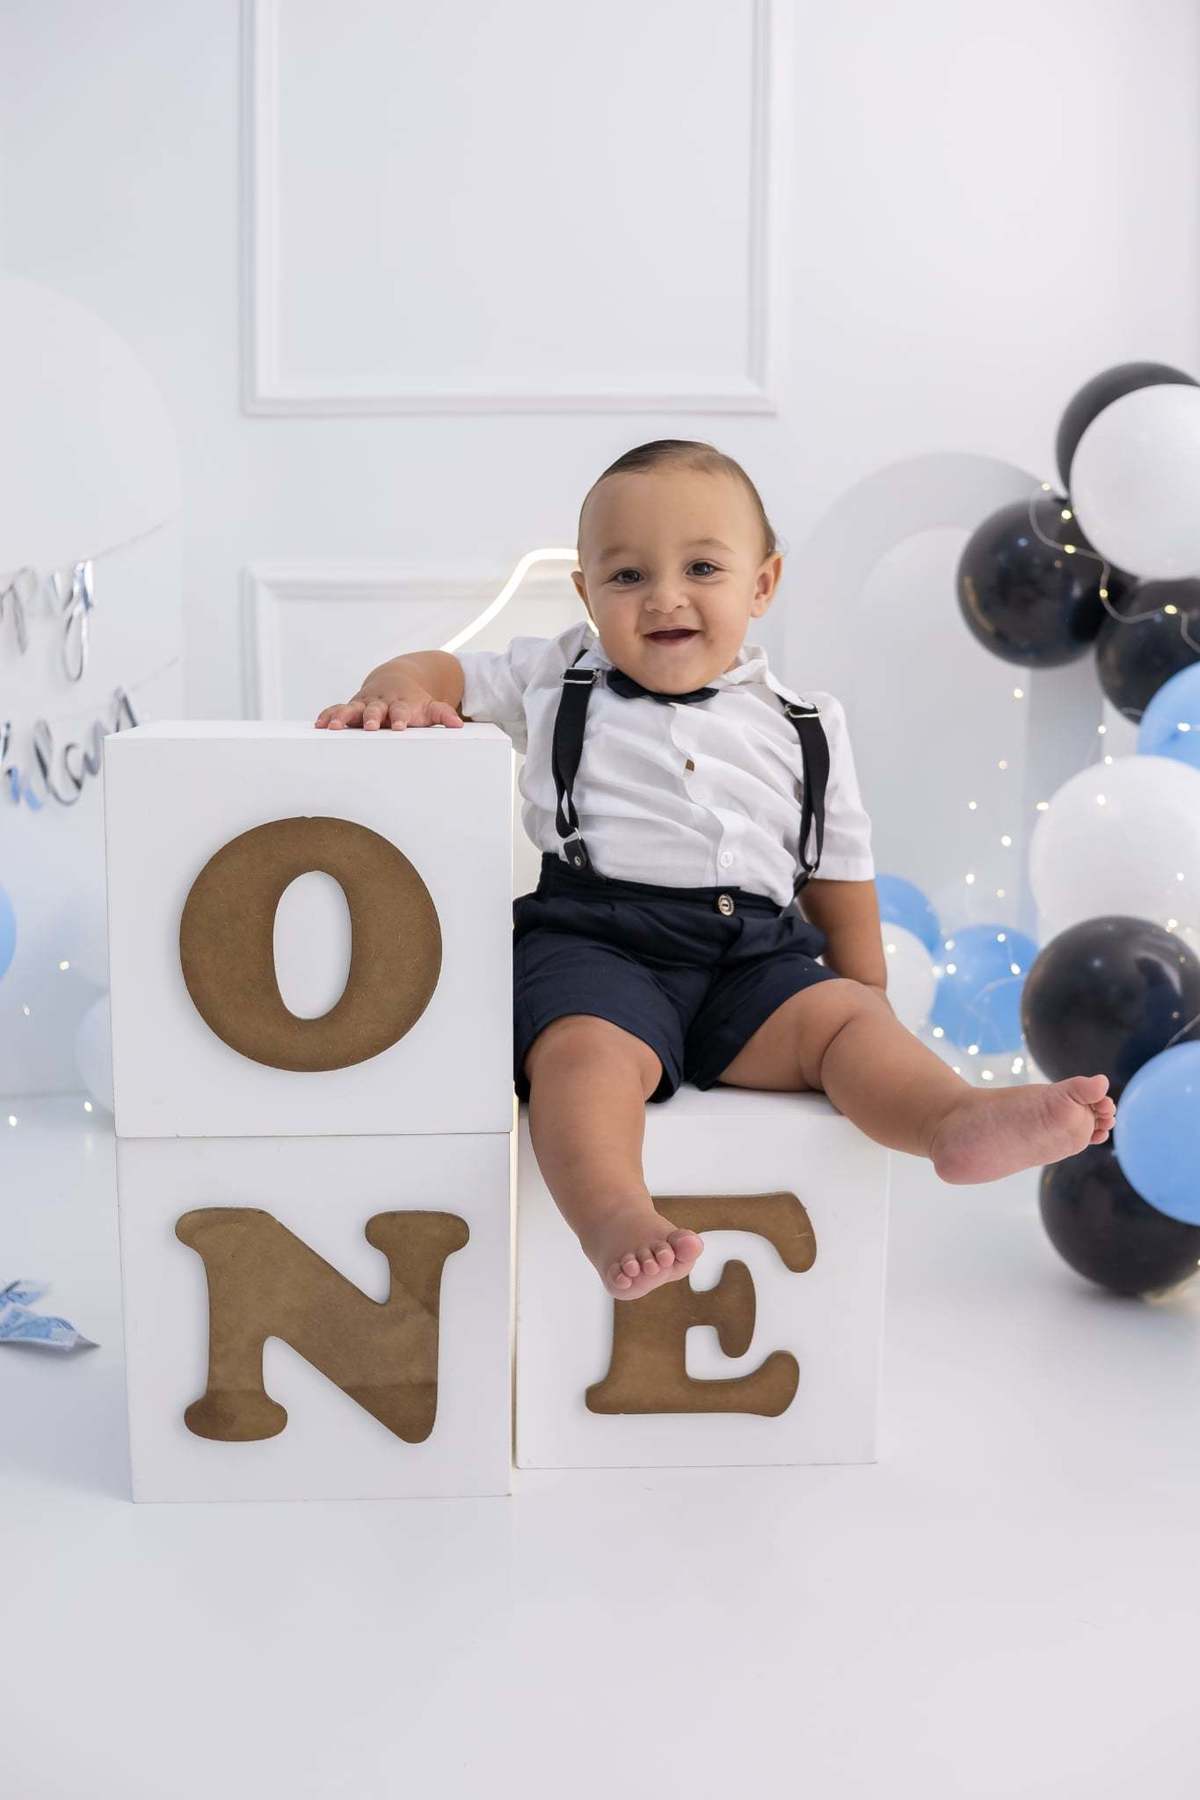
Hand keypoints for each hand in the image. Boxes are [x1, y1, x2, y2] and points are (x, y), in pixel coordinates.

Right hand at [314, 681, 463, 731]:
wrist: (397, 679)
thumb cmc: (414, 700)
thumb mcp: (430, 706)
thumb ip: (442, 714)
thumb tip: (458, 725)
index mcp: (400, 704)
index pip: (401, 711)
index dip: (400, 718)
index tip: (399, 727)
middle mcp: (380, 703)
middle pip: (375, 710)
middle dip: (371, 718)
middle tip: (370, 726)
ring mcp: (364, 704)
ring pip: (351, 709)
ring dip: (342, 718)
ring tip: (333, 728)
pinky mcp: (352, 706)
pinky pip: (337, 709)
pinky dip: (328, 716)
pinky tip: (319, 725)